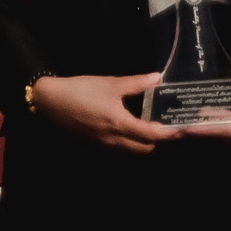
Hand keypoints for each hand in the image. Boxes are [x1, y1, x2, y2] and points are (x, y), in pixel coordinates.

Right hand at [28, 71, 164, 153]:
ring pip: (133, 152)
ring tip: (148, 128)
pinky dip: (130, 144)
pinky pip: (120, 150)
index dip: (169, 134)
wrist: (49, 102)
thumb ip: (136, 83)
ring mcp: (104, 145)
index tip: (182, 128)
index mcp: (120, 123)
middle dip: (158, 141)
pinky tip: (128, 130)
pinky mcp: (96, 145)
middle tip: (164, 126)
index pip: (152, 136)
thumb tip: (158, 78)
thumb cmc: (80, 90)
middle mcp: (114, 140)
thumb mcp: (109, 83)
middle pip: (146, 149)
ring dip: (144, 144)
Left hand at [169, 64, 230, 155]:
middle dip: (197, 128)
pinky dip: (217, 127)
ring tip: (183, 115)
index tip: (185, 128)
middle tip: (175, 119)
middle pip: (218, 136)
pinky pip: (229, 137)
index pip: (225, 133)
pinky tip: (207, 116)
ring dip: (206, 127)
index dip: (205, 130)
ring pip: (222, 137)